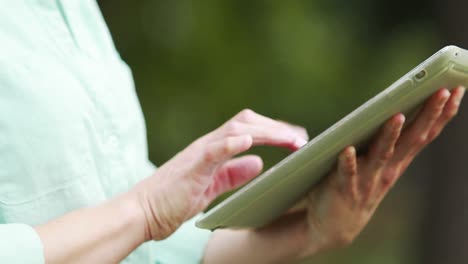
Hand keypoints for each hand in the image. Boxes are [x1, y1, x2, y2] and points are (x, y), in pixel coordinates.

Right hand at [130, 109, 308, 239]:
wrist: (142, 212)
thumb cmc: (174, 200)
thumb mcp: (212, 187)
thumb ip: (233, 173)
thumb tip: (259, 162)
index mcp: (214, 150)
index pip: (248, 129)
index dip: (274, 131)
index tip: (296, 140)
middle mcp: (209, 145)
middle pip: (247, 122)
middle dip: (277, 128)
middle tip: (302, 139)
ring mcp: (199, 153)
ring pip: (236, 130)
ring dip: (266, 132)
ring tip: (290, 140)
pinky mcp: (191, 166)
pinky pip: (212, 150)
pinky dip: (231, 143)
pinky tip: (249, 141)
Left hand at [252, 87, 464, 260]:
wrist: (334, 225)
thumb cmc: (355, 184)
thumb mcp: (375, 162)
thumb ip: (382, 140)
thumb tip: (387, 111)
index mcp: (396, 162)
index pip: (423, 134)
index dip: (441, 114)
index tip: (456, 90)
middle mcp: (387, 170)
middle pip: (411, 140)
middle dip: (428, 115)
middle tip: (443, 91)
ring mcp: (367, 181)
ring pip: (381, 155)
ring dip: (390, 136)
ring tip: (398, 116)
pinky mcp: (343, 189)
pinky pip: (346, 174)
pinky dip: (347, 162)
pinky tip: (347, 149)